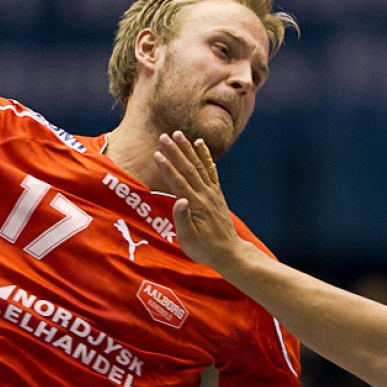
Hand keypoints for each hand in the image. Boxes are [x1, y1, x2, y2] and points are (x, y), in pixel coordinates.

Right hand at [153, 131, 244, 267]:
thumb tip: (180, 201)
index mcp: (195, 205)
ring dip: (188, 149)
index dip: (167, 167)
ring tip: (179, 134)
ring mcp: (212, 193)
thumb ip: (182, 220)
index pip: (178, 182)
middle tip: (164, 136)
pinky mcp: (217, 193)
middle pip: (188, 168)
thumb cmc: (204, 249)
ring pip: (199, 166)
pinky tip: (200, 145)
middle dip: (175, 151)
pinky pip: (211, 170)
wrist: (229, 252)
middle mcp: (205, 195)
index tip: (157, 153)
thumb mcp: (189, 240)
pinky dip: (205, 156)